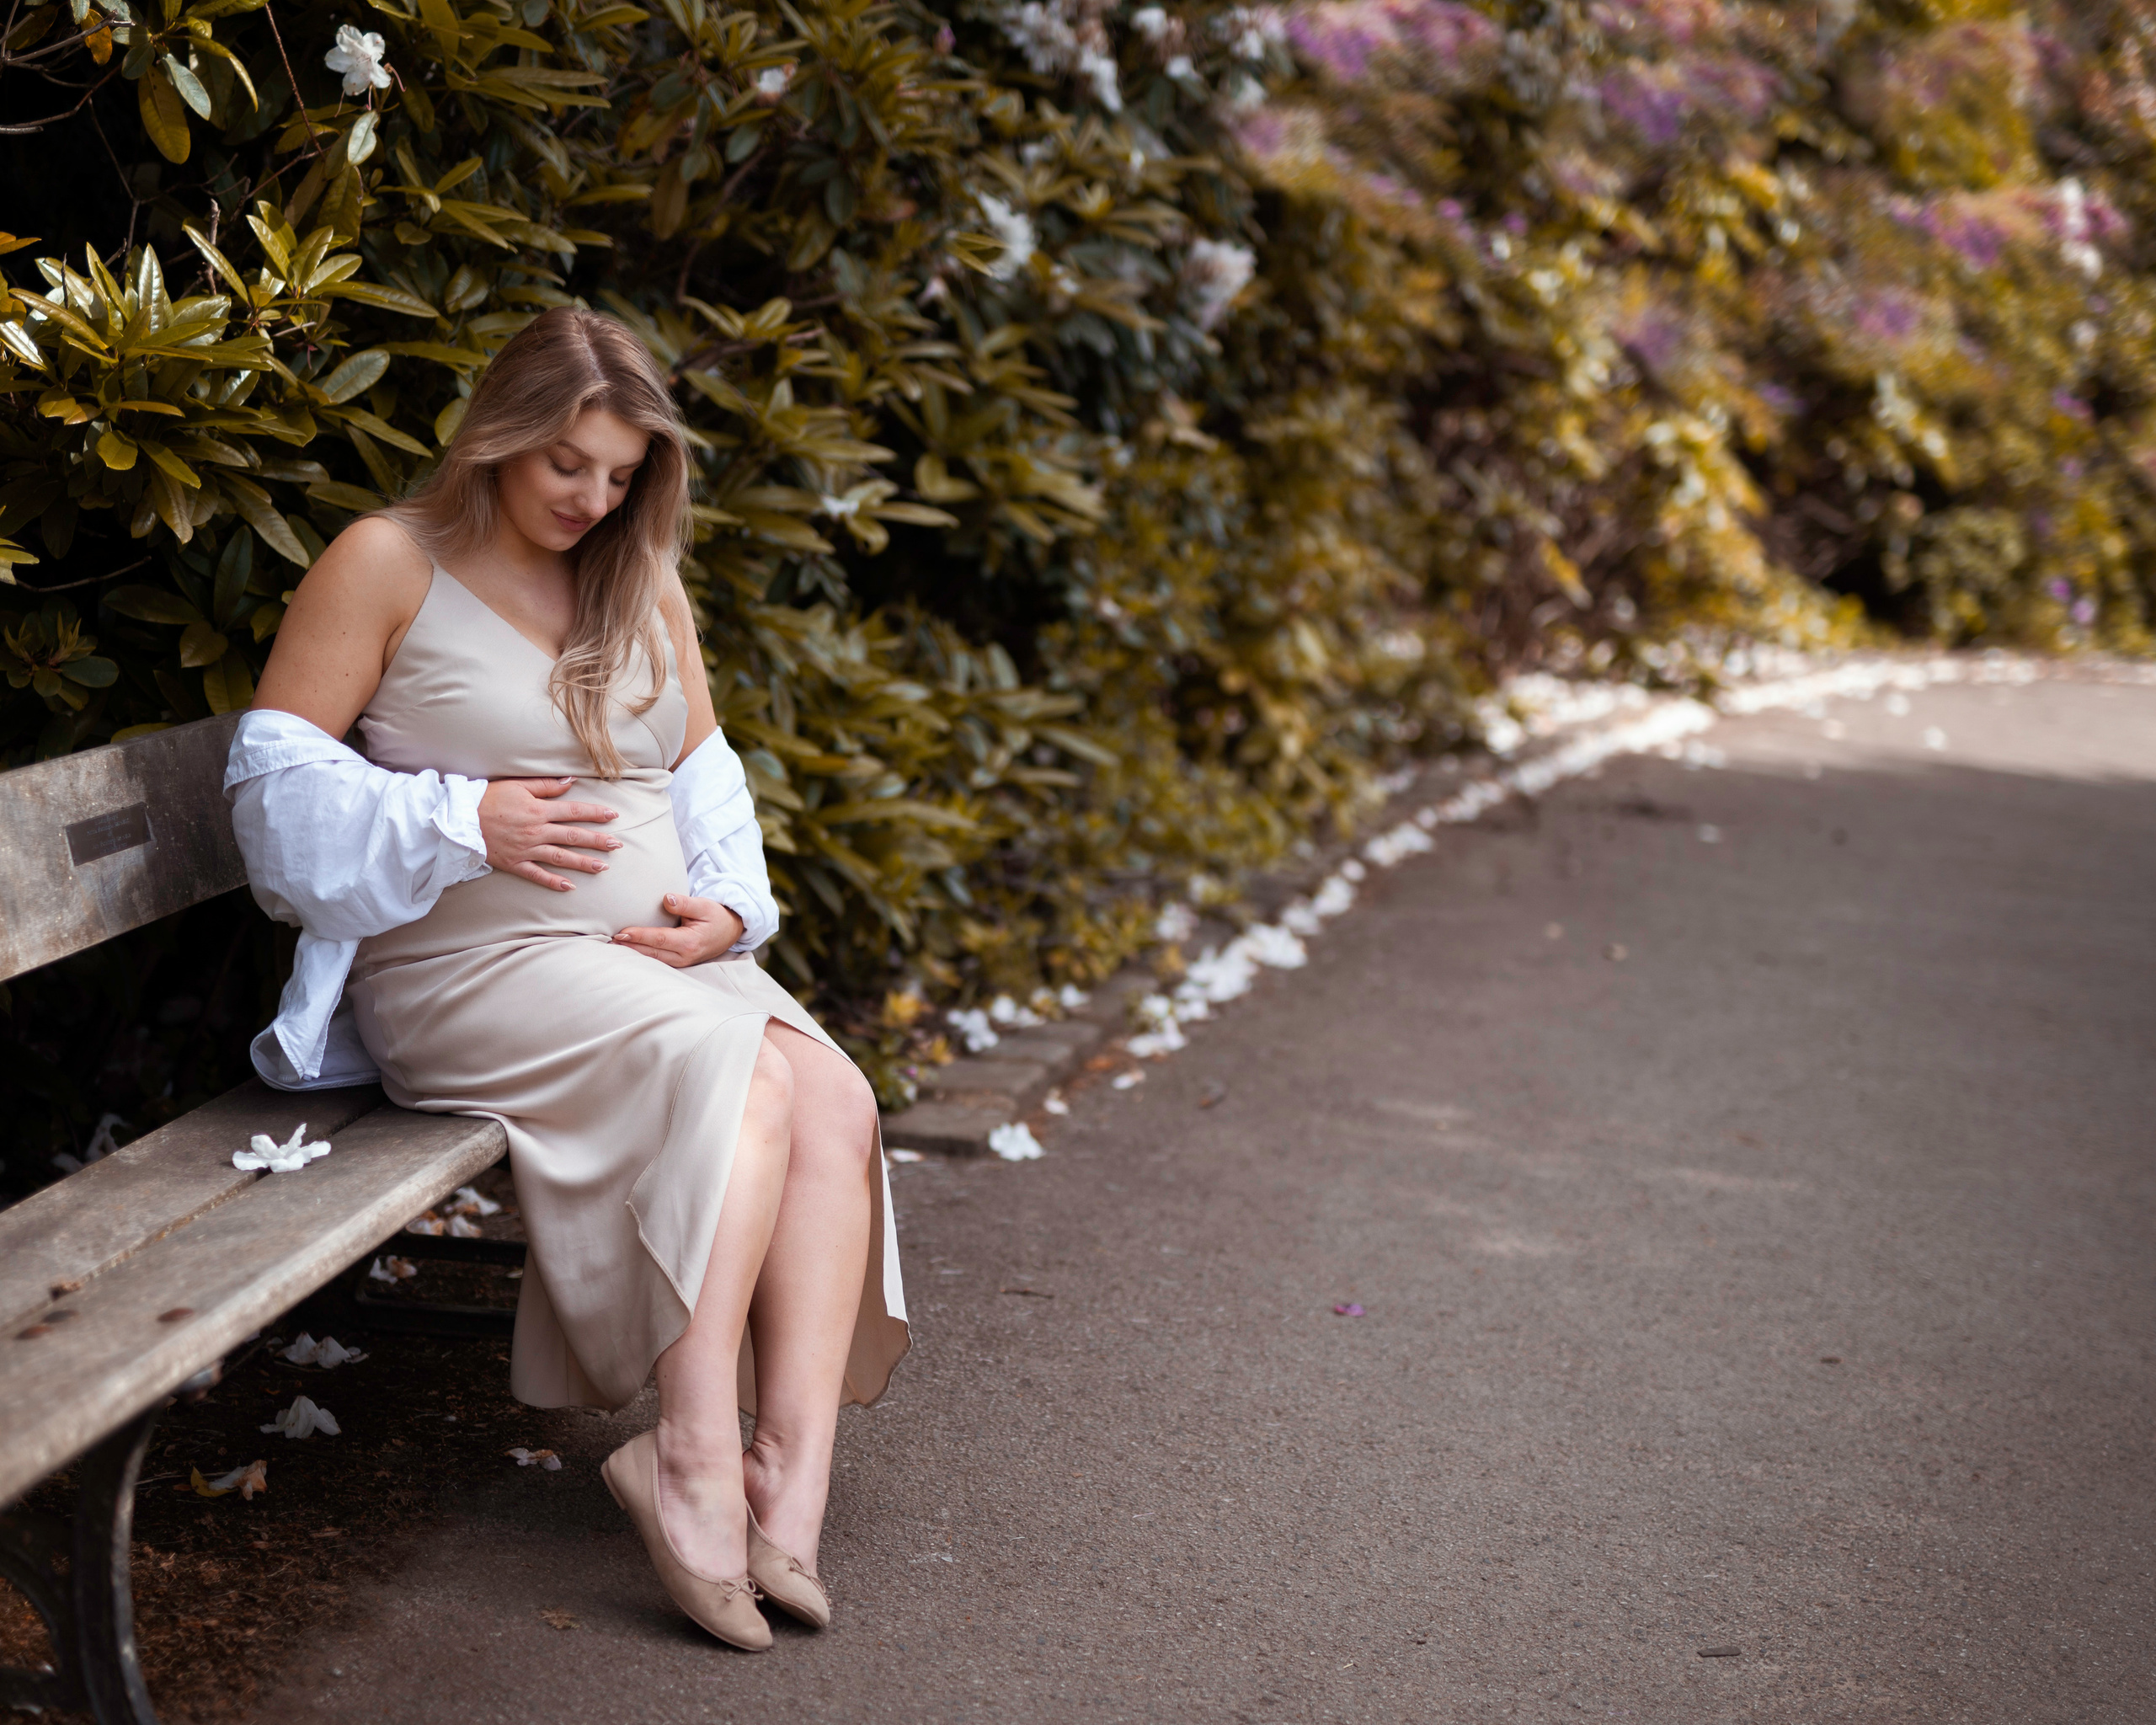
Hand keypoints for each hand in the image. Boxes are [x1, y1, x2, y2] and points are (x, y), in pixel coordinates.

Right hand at [479, 777, 620, 891]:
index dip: (595, 814)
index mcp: (538, 810)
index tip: (613, 817)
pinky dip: (553, 882)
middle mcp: (536, 831)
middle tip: (618, 846)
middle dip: (597, 841)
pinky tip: (570, 887)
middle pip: (573, 836)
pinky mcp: (514, 863)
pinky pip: (536, 875)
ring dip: (583, 863)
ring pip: (560, 857)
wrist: (459, 820)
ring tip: (602, 867)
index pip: (574, 812)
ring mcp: (526, 849)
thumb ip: (546, 786)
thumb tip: (571, 782)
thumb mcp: (517, 785)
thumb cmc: (488, 798)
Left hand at [613, 893, 745, 966]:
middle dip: (629, 948)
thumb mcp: (704, 905)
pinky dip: (641, 957)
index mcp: (690, 942)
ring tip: (612, 947)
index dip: (640, 936)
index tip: (621, 932)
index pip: (659, 939)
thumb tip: (667, 898)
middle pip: (651, 954)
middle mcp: (684, 957)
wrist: (730, 931)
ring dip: (632, 954)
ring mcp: (681, 963)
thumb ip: (685, 903)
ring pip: (652, 960)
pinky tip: (628, 951)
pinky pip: (656, 961)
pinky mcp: (678, 963)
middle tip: (608, 942)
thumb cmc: (716, 916)